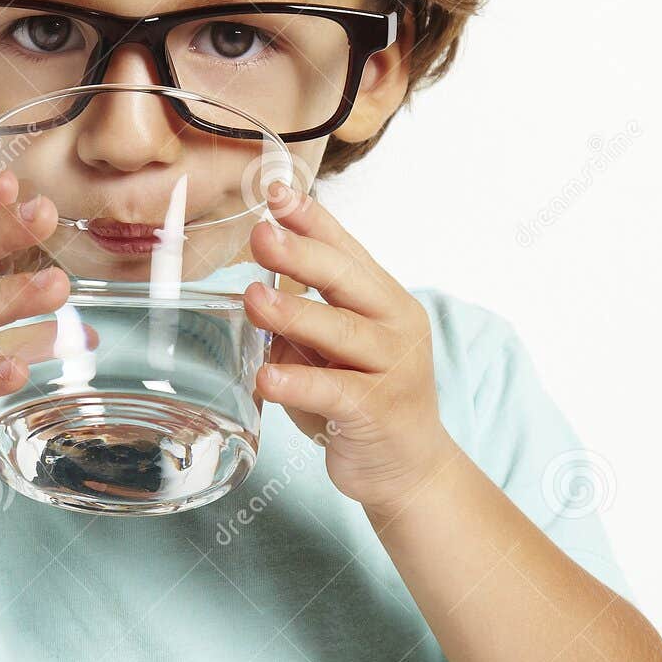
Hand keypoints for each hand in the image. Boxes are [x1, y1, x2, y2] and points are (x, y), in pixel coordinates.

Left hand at [243, 181, 458, 509]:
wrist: (408, 469)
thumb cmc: (361, 402)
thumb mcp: (329, 352)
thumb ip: (301, 323)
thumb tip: (252, 290)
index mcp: (383, 300)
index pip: (346, 250)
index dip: (312, 220)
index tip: (276, 192)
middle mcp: (396, 325)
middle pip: (347, 280)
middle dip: (302, 254)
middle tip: (260, 235)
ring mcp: (394, 367)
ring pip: (343, 332)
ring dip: (294, 314)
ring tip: (253, 299)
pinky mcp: (381, 411)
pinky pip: (336, 391)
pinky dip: (300, 383)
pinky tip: (266, 378)